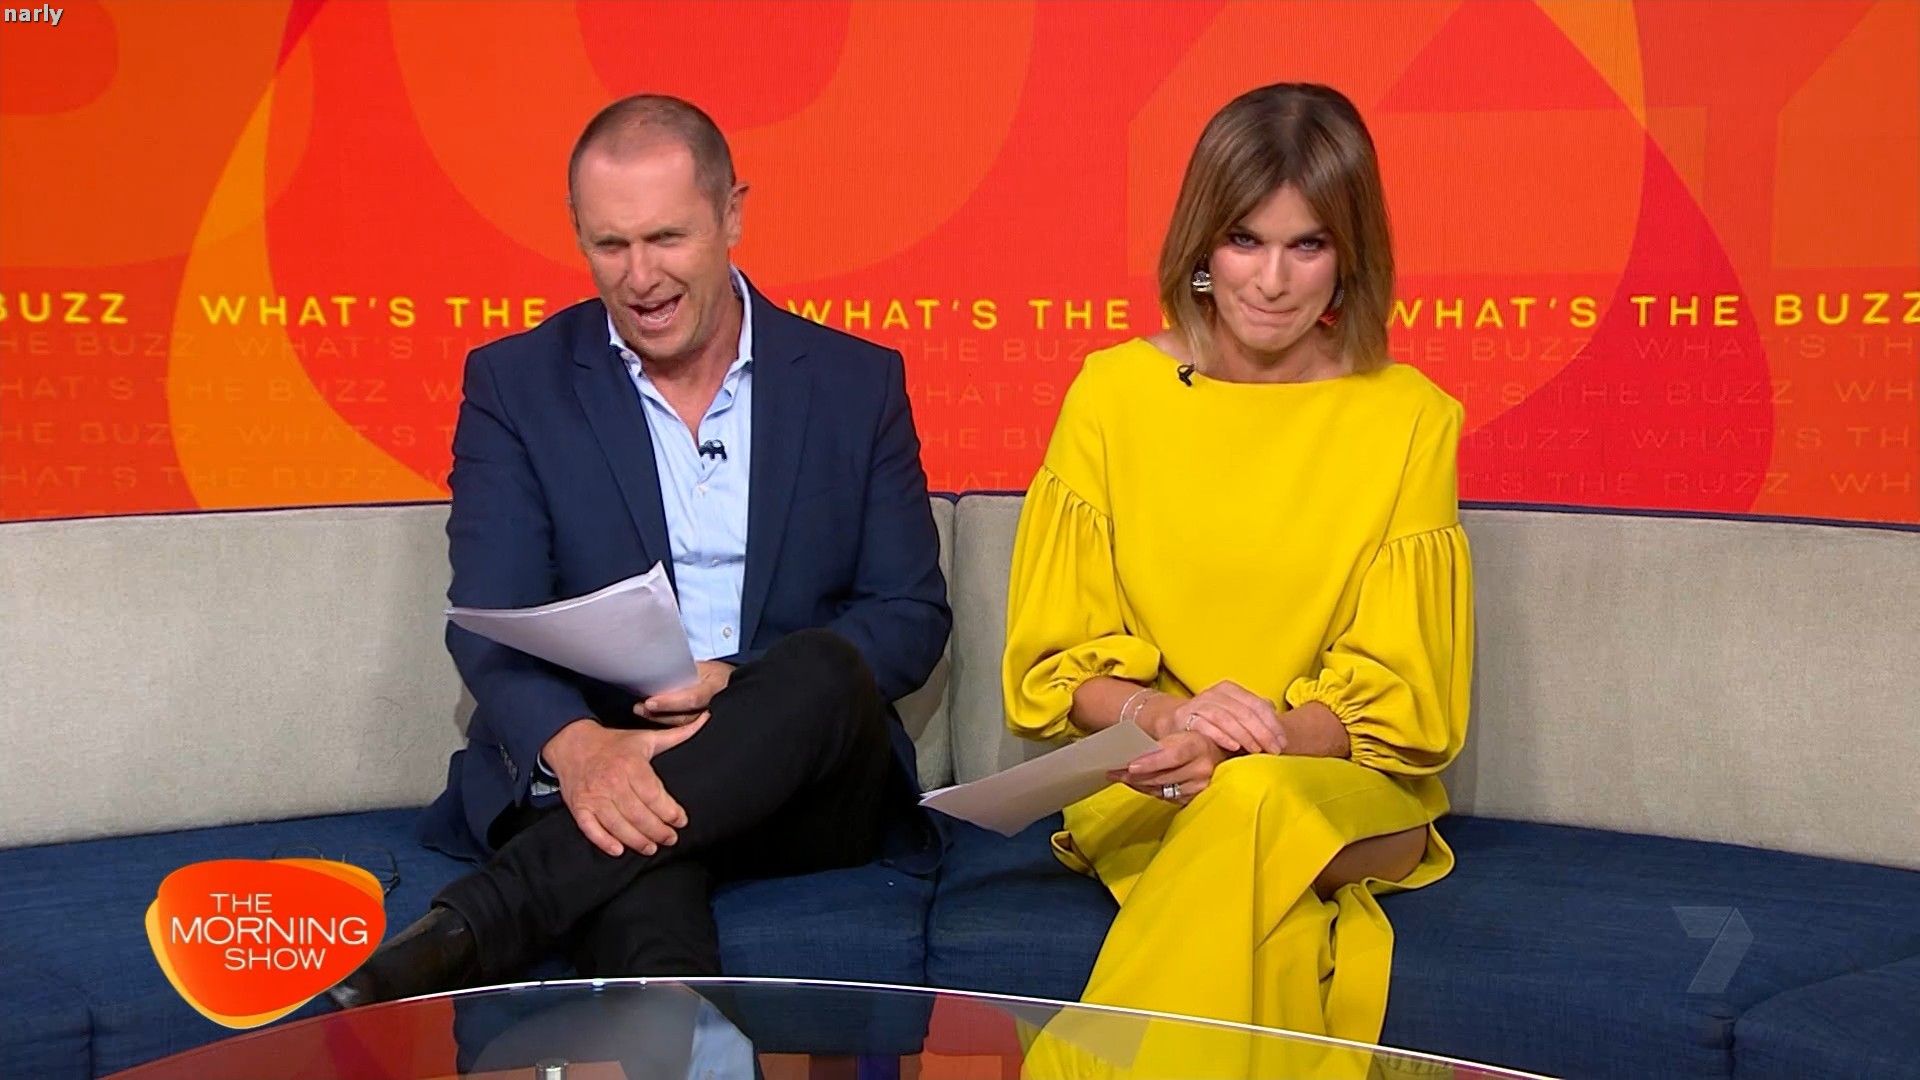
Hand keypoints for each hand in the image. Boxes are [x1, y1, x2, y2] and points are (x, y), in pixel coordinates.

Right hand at [543, 716, 708, 857]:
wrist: (572, 744)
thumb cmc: (614, 743)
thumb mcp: (646, 737)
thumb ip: (678, 734)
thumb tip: (705, 719)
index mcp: (631, 764)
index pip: (654, 795)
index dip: (670, 812)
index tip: (682, 820)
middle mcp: (612, 781)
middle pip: (639, 814)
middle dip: (658, 831)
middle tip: (671, 839)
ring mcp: (594, 796)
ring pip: (618, 825)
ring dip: (637, 840)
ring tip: (651, 848)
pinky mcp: (579, 807)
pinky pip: (591, 829)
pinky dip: (604, 841)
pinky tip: (619, 850)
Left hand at [634, 660, 734, 724]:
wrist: (729, 684)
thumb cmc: (714, 673)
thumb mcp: (702, 666)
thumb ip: (682, 671)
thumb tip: (655, 669)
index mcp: (716, 686)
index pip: (692, 698)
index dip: (670, 703)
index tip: (649, 702)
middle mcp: (714, 705)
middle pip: (685, 716)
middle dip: (660, 714)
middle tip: (639, 708)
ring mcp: (709, 717)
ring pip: (682, 725)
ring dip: (659, 719)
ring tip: (641, 711)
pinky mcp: (702, 725)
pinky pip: (683, 727)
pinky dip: (666, 722)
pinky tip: (653, 717)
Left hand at [1108, 731, 1230, 804]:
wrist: (1214, 749)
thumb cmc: (1189, 736)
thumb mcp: (1178, 731)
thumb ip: (1159, 743)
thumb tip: (1130, 752)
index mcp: (1198, 745)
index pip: (1173, 755)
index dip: (1151, 762)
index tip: (1130, 766)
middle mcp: (1202, 768)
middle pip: (1164, 776)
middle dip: (1135, 775)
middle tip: (1113, 771)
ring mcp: (1200, 786)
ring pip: (1162, 789)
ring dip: (1138, 784)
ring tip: (1118, 776)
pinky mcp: (1195, 797)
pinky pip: (1166, 796)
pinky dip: (1148, 789)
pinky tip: (1135, 783)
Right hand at [1146, 680, 1286, 754]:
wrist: (1174, 723)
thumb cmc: (1211, 722)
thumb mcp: (1234, 714)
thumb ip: (1254, 713)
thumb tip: (1276, 715)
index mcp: (1230, 689)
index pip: (1257, 704)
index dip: (1272, 723)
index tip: (1283, 742)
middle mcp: (1215, 693)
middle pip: (1244, 711)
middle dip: (1262, 732)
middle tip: (1274, 750)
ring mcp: (1199, 704)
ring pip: (1227, 717)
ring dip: (1244, 735)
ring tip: (1257, 750)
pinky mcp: (1186, 717)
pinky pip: (1206, 726)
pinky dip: (1221, 736)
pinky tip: (1234, 747)